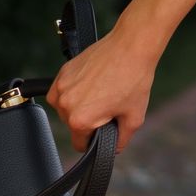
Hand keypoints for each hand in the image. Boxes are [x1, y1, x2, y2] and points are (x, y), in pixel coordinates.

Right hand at [45, 34, 154, 153]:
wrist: (131, 47)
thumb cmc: (134, 80)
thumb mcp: (134, 118)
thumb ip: (121, 141)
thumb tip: (114, 149)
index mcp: (80, 120)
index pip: (80, 144)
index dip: (95, 140)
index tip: (104, 130)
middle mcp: (65, 104)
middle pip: (73, 125)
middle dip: (89, 120)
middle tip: (108, 105)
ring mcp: (61, 87)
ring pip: (66, 109)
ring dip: (79, 106)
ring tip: (101, 93)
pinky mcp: (63, 72)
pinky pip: (61, 92)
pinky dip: (73, 92)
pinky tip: (92, 85)